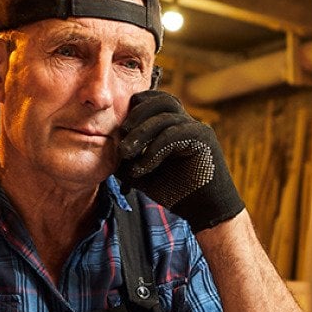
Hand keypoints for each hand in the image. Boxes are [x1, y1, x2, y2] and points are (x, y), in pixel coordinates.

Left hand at [116, 90, 244, 230]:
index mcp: (175, 126)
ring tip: (125, 153)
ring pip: (165, 116)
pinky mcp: (203, 139)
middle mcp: (188, 123)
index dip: (137, 107)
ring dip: (141, 133)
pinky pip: (173, 135)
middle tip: (122, 134)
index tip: (121, 128)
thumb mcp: (144, 174)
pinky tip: (143, 167)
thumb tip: (107, 151)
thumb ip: (127, 160)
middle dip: (138, 114)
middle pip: (162, 100)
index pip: (156, 101)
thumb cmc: (176, 191)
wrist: (204, 210)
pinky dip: (154, 150)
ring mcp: (197, 128)